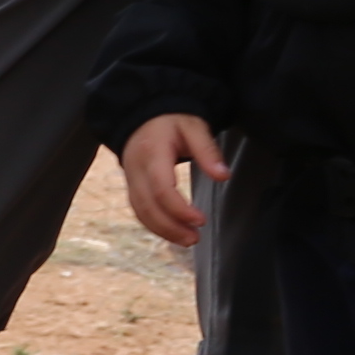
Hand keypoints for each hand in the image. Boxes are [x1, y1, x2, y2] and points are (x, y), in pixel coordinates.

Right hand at [117, 115, 232, 247]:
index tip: (201, 219)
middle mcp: (136, 169)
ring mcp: (130, 178)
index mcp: (152, 153)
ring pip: (141, 212)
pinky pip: (139, 210)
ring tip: (188, 240)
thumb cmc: (171, 121)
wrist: (143, 114)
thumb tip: (223, 176)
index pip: (162, 188)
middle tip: (195, 238)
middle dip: (171, 227)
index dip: (180, 209)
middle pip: (148, 206)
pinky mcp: (132, 185)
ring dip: (163, 230)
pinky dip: (154, 225)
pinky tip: (173, 232)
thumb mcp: (193, 127)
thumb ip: (207, 151)